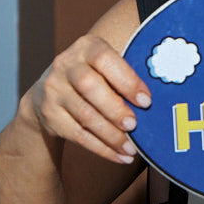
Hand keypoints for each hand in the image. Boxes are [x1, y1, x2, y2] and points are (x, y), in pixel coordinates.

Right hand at [27, 33, 150, 163]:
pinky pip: (78, 135)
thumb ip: (126, 77)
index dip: (127, 80)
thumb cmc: (94, 78)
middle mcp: (65, 65)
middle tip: (134, 125)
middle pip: (90, 87)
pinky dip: (102, 149)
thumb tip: (155, 101)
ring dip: (111, 135)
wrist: (48, 93)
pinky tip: (119, 156)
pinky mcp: (49, 115)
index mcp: (86, 47)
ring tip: (131, 148)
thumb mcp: (105, 67)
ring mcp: (53, 90)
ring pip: (85, 115)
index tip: (146, 101)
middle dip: (116, 109)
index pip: (105, 59)